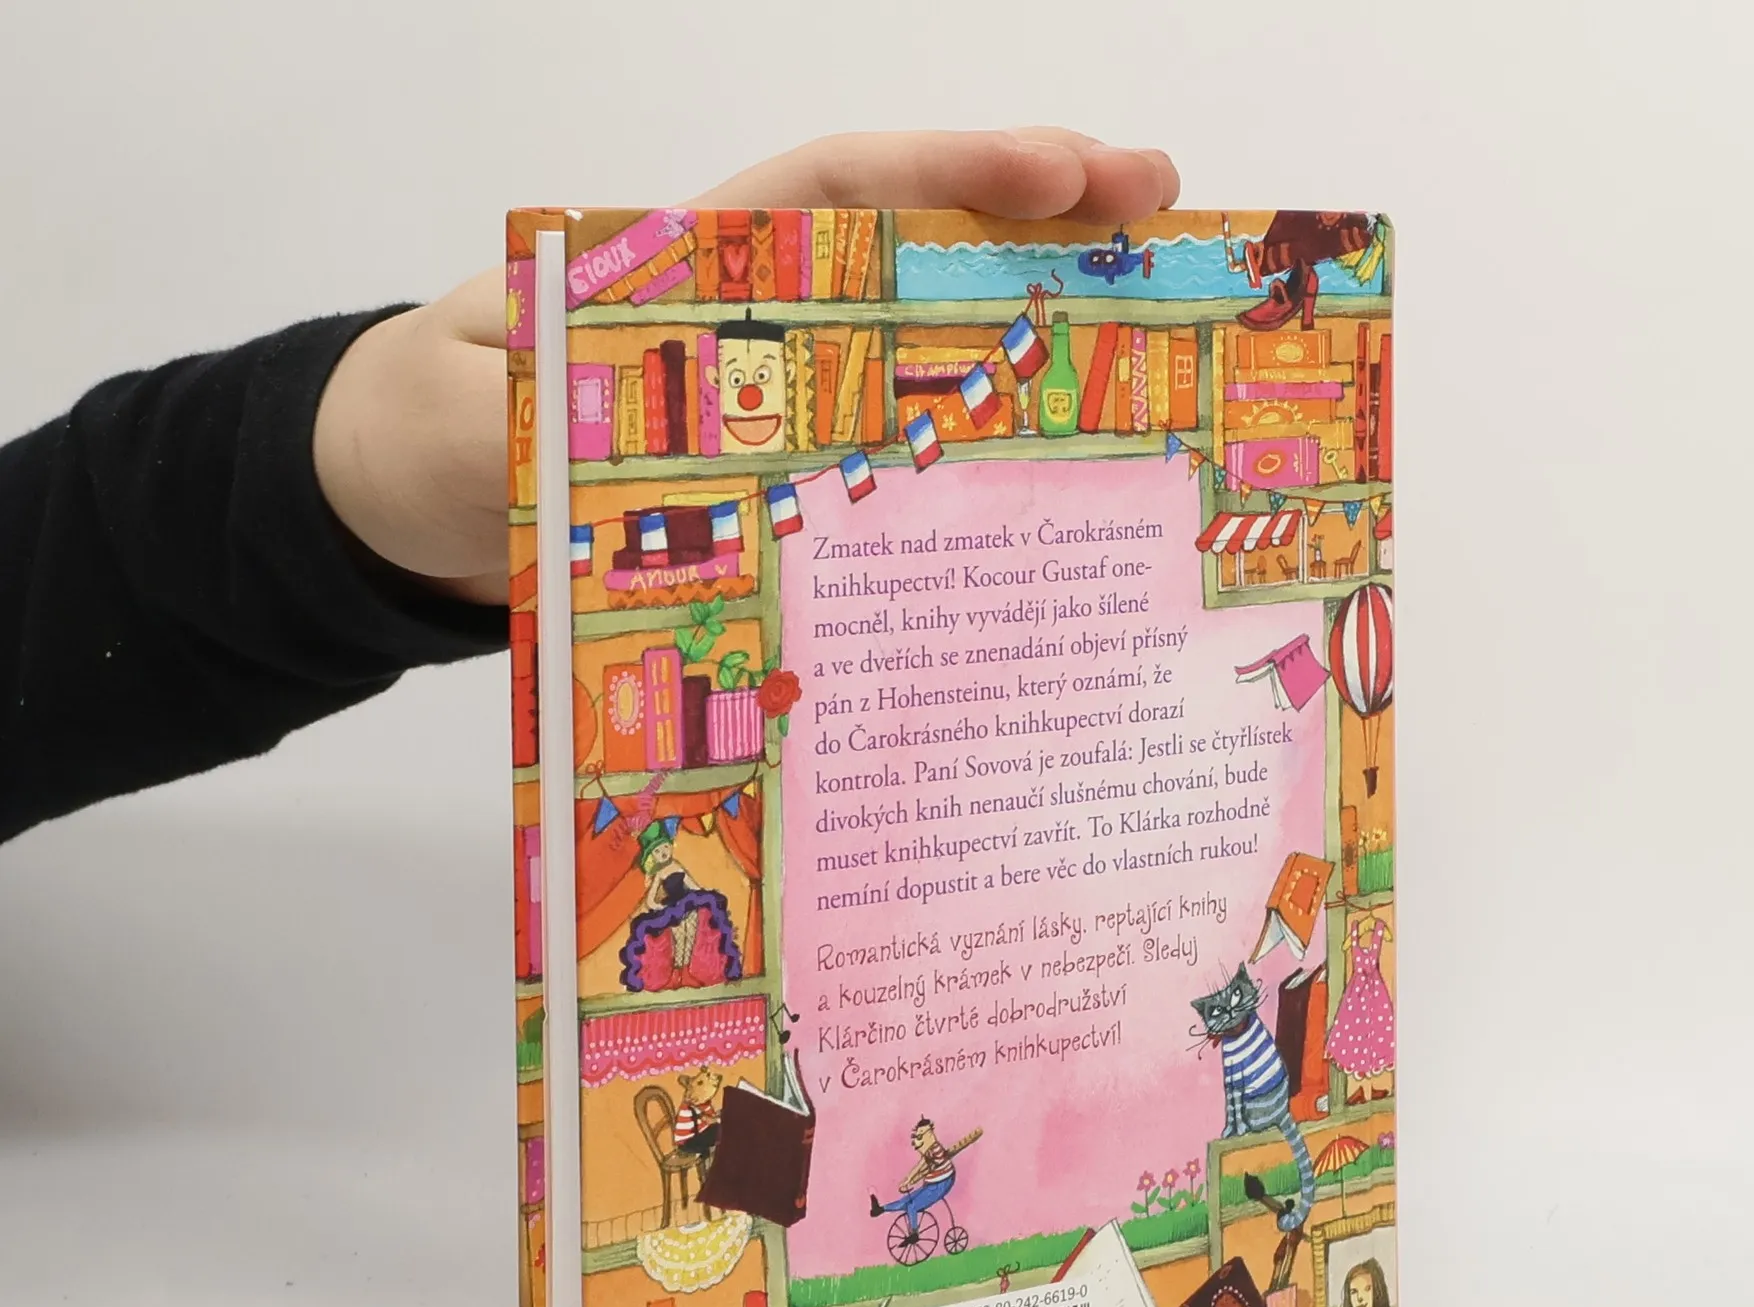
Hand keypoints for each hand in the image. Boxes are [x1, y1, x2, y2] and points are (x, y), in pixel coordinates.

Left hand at [313, 130, 1179, 603]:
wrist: (402, 504)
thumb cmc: (427, 430)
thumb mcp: (460, 411)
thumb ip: (530, 414)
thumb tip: (626, 432)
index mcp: (689, 272)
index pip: (838, 195)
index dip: (955, 173)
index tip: (1066, 169)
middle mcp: (754, 328)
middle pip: (913, 254)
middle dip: (1038, 224)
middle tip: (1165, 213)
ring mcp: (777, 407)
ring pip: (921, 355)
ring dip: (1030, 339)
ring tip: (1156, 331)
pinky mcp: (778, 487)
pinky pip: (886, 469)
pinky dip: (966, 468)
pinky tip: (1044, 490)